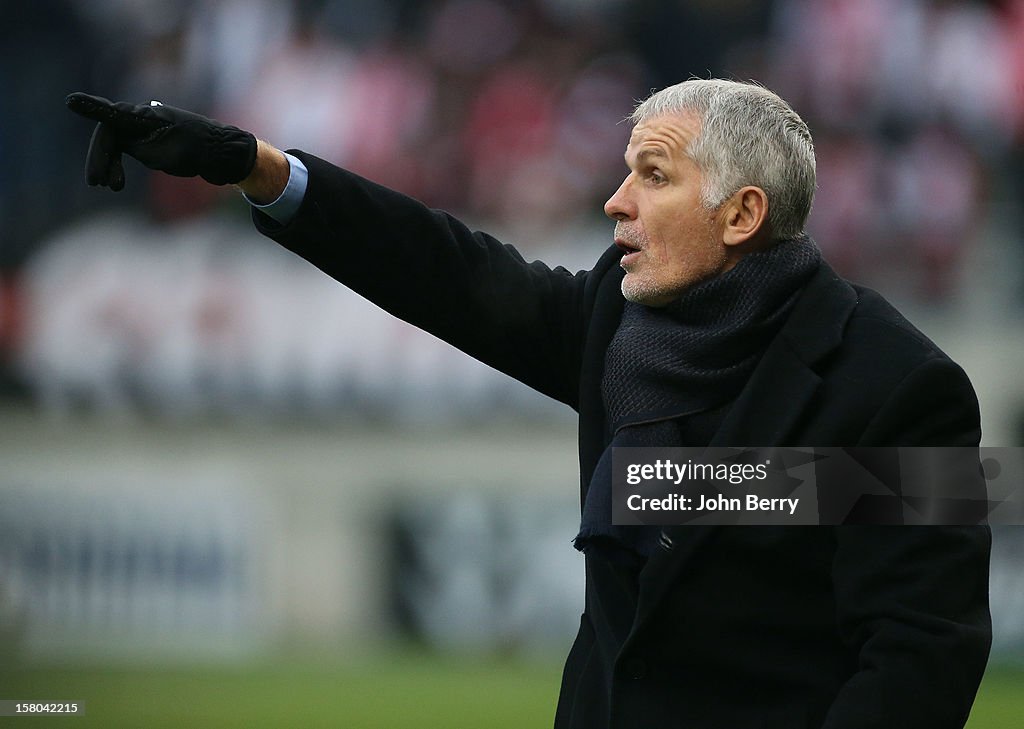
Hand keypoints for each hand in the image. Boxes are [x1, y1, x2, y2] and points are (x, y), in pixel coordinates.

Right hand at [66, 92, 256, 190]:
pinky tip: (117, 183)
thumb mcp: (163, 151)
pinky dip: (119, 165)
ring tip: (112, 187)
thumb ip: (135, 143)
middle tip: (98, 184)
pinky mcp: (150, 140)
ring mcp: (145, 128)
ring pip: (116, 145)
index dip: (91, 109)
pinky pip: (125, 150)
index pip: (111, 114)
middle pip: (110, 135)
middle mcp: (142, 118)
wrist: (221, 155)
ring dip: (109, 165)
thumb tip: (120, 137)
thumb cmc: (195, 151)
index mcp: (145, 116)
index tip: (71, 102)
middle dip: (101, 159)